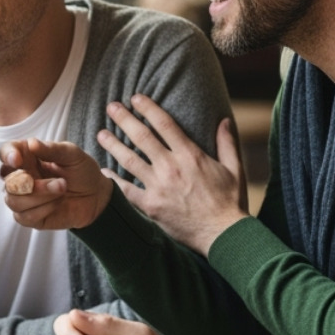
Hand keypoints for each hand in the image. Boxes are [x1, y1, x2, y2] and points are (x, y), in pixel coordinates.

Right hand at [0, 139, 113, 229]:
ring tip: (62, 190)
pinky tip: (57, 204)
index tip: (18, 160)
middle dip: (32, 184)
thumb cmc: (81, 171)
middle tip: (60, 182)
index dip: (7, 156)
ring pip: (13, 201)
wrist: (96, 196)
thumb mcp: (72, 154)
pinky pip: (23, 217)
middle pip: (8, 181)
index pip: (6, 152)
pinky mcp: (29, 217)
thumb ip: (51, 149)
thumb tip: (31, 143)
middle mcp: (20, 176)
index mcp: (27, 157)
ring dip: (40, 197)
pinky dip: (42, 210)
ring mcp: (23, 198)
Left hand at [96, 96, 246, 255]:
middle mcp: (171, 167)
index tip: (136, 98)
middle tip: (111, 107)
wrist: (223, 235)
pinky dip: (113, 180)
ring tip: (101, 133)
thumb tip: (224, 119)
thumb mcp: (234, 169)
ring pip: (129, 160)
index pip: (164, 124)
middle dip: (124, 119)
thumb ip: (226, 143)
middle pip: (142, 137)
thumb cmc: (230, 202)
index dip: (148, 108)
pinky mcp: (151, 206)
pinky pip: (126, 190)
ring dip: (113, 145)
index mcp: (191, 155)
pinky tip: (103, 171)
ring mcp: (159, 187)